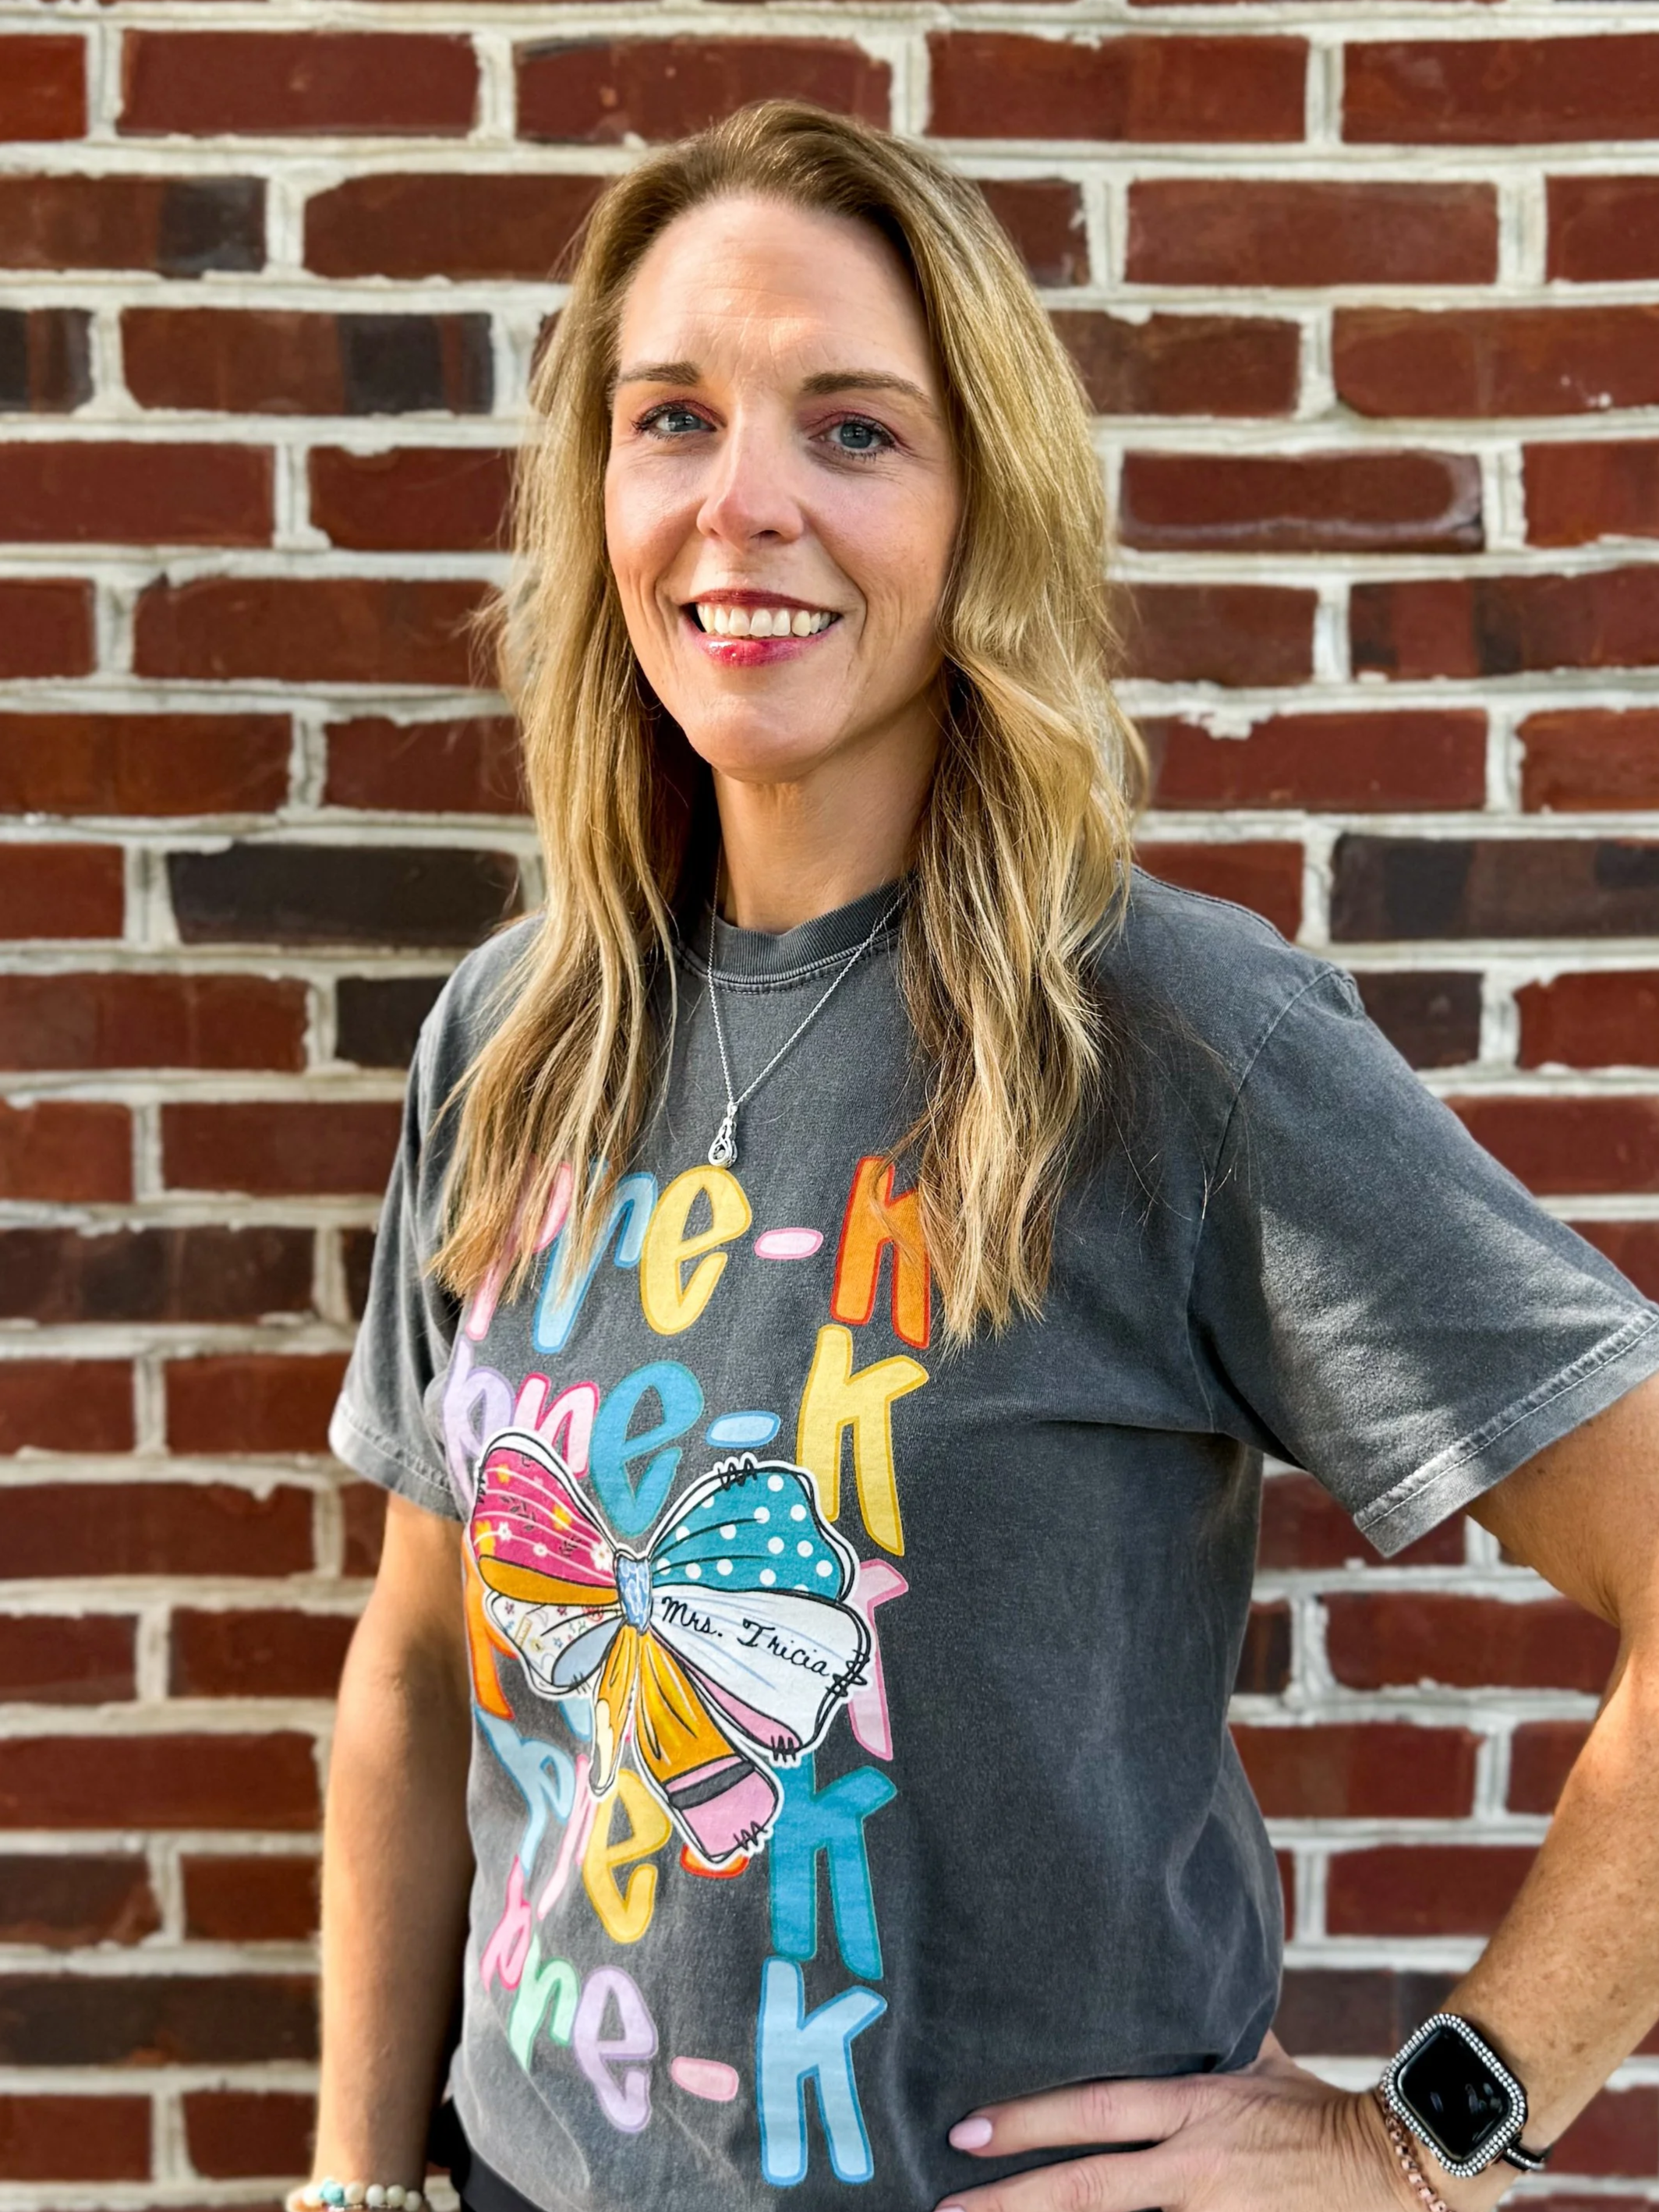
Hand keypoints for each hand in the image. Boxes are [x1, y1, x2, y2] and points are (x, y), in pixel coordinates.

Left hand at [934, 2032, 1497, 2211]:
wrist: (1396, 2168)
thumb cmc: (1321, 2108)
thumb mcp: (1259, 2062)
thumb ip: (1209, 2042)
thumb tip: (1179, 1993)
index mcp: (1194, 2108)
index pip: (1094, 2110)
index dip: (1028, 2121)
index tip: (965, 2128)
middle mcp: (1192, 2168)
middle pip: (1086, 2189)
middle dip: (1010, 2200)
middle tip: (943, 2205)